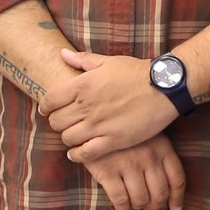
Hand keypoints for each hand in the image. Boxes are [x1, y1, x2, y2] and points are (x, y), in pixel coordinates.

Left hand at [40, 50, 178, 161]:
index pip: (49, 100)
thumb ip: (83, 60)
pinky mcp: (112, 140)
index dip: (46, 106)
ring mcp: (99, 125)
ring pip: (67, 138)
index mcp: (82, 84)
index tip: (49, 109)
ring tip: (73, 136)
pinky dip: (77, 155)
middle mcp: (86, 106)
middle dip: (57, 122)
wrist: (164, 87)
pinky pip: (85, 153)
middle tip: (65, 122)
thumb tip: (62, 54)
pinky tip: (77, 152)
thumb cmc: (137, 72)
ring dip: (67, 138)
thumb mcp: (109, 61)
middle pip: (56, 121)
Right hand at [83, 133, 185, 209]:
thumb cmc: (123, 130)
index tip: (174, 209)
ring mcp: (128, 164)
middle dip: (155, 206)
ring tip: (134, 206)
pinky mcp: (107, 171)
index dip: (177, 198)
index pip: (177, 179)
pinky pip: (120, 199)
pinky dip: (123, 209)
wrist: (93, 120)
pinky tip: (123, 209)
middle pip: (160, 193)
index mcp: (162, 147)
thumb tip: (167, 190)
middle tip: (149, 209)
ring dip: (138, 206)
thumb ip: (159, 156)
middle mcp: (148, 157)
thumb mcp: (147, 135)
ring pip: (140, 199)